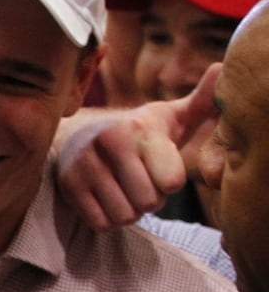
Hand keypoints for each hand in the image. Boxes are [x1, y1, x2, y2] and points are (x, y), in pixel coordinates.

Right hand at [54, 63, 219, 229]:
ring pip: (124, 215)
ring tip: (124, 191)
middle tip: (142, 182)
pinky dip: (108, 219)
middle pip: (149, 202)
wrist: (78, 134)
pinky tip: (107, 200)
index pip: (171, 182)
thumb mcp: (170, 116)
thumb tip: (222, 68)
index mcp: (140, 128)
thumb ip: (202, 101)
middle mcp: (110, 143)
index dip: (171, 182)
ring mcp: (85, 165)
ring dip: (129, 211)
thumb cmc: (137, 131)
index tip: (161, 168)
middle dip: (151, 199)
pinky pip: (100, 223)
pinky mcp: (68, 185)